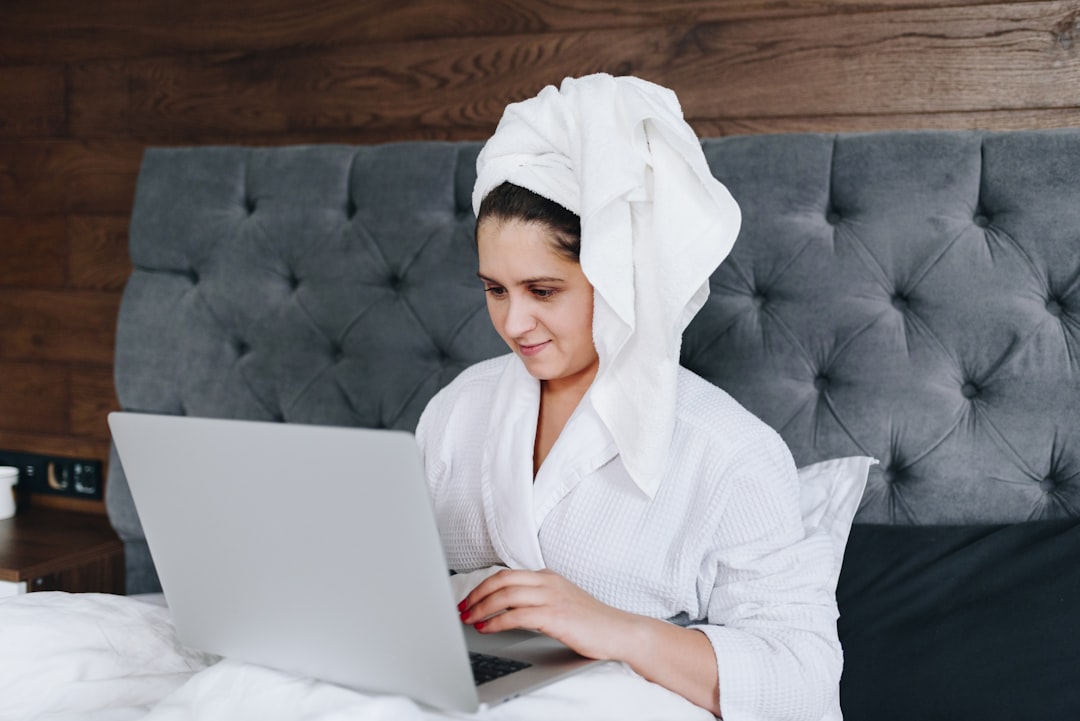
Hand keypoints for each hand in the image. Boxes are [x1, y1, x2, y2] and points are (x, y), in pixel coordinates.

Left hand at [457, 568, 635, 660]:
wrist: (619, 631)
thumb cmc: (591, 622)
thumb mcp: (560, 602)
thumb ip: (536, 600)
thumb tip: (504, 609)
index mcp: (547, 576)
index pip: (506, 575)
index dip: (482, 587)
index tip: (467, 600)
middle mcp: (548, 582)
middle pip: (501, 580)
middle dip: (476, 595)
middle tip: (461, 609)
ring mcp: (552, 597)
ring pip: (505, 595)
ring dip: (481, 608)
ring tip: (469, 620)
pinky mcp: (555, 615)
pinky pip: (517, 615)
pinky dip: (496, 622)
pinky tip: (487, 629)